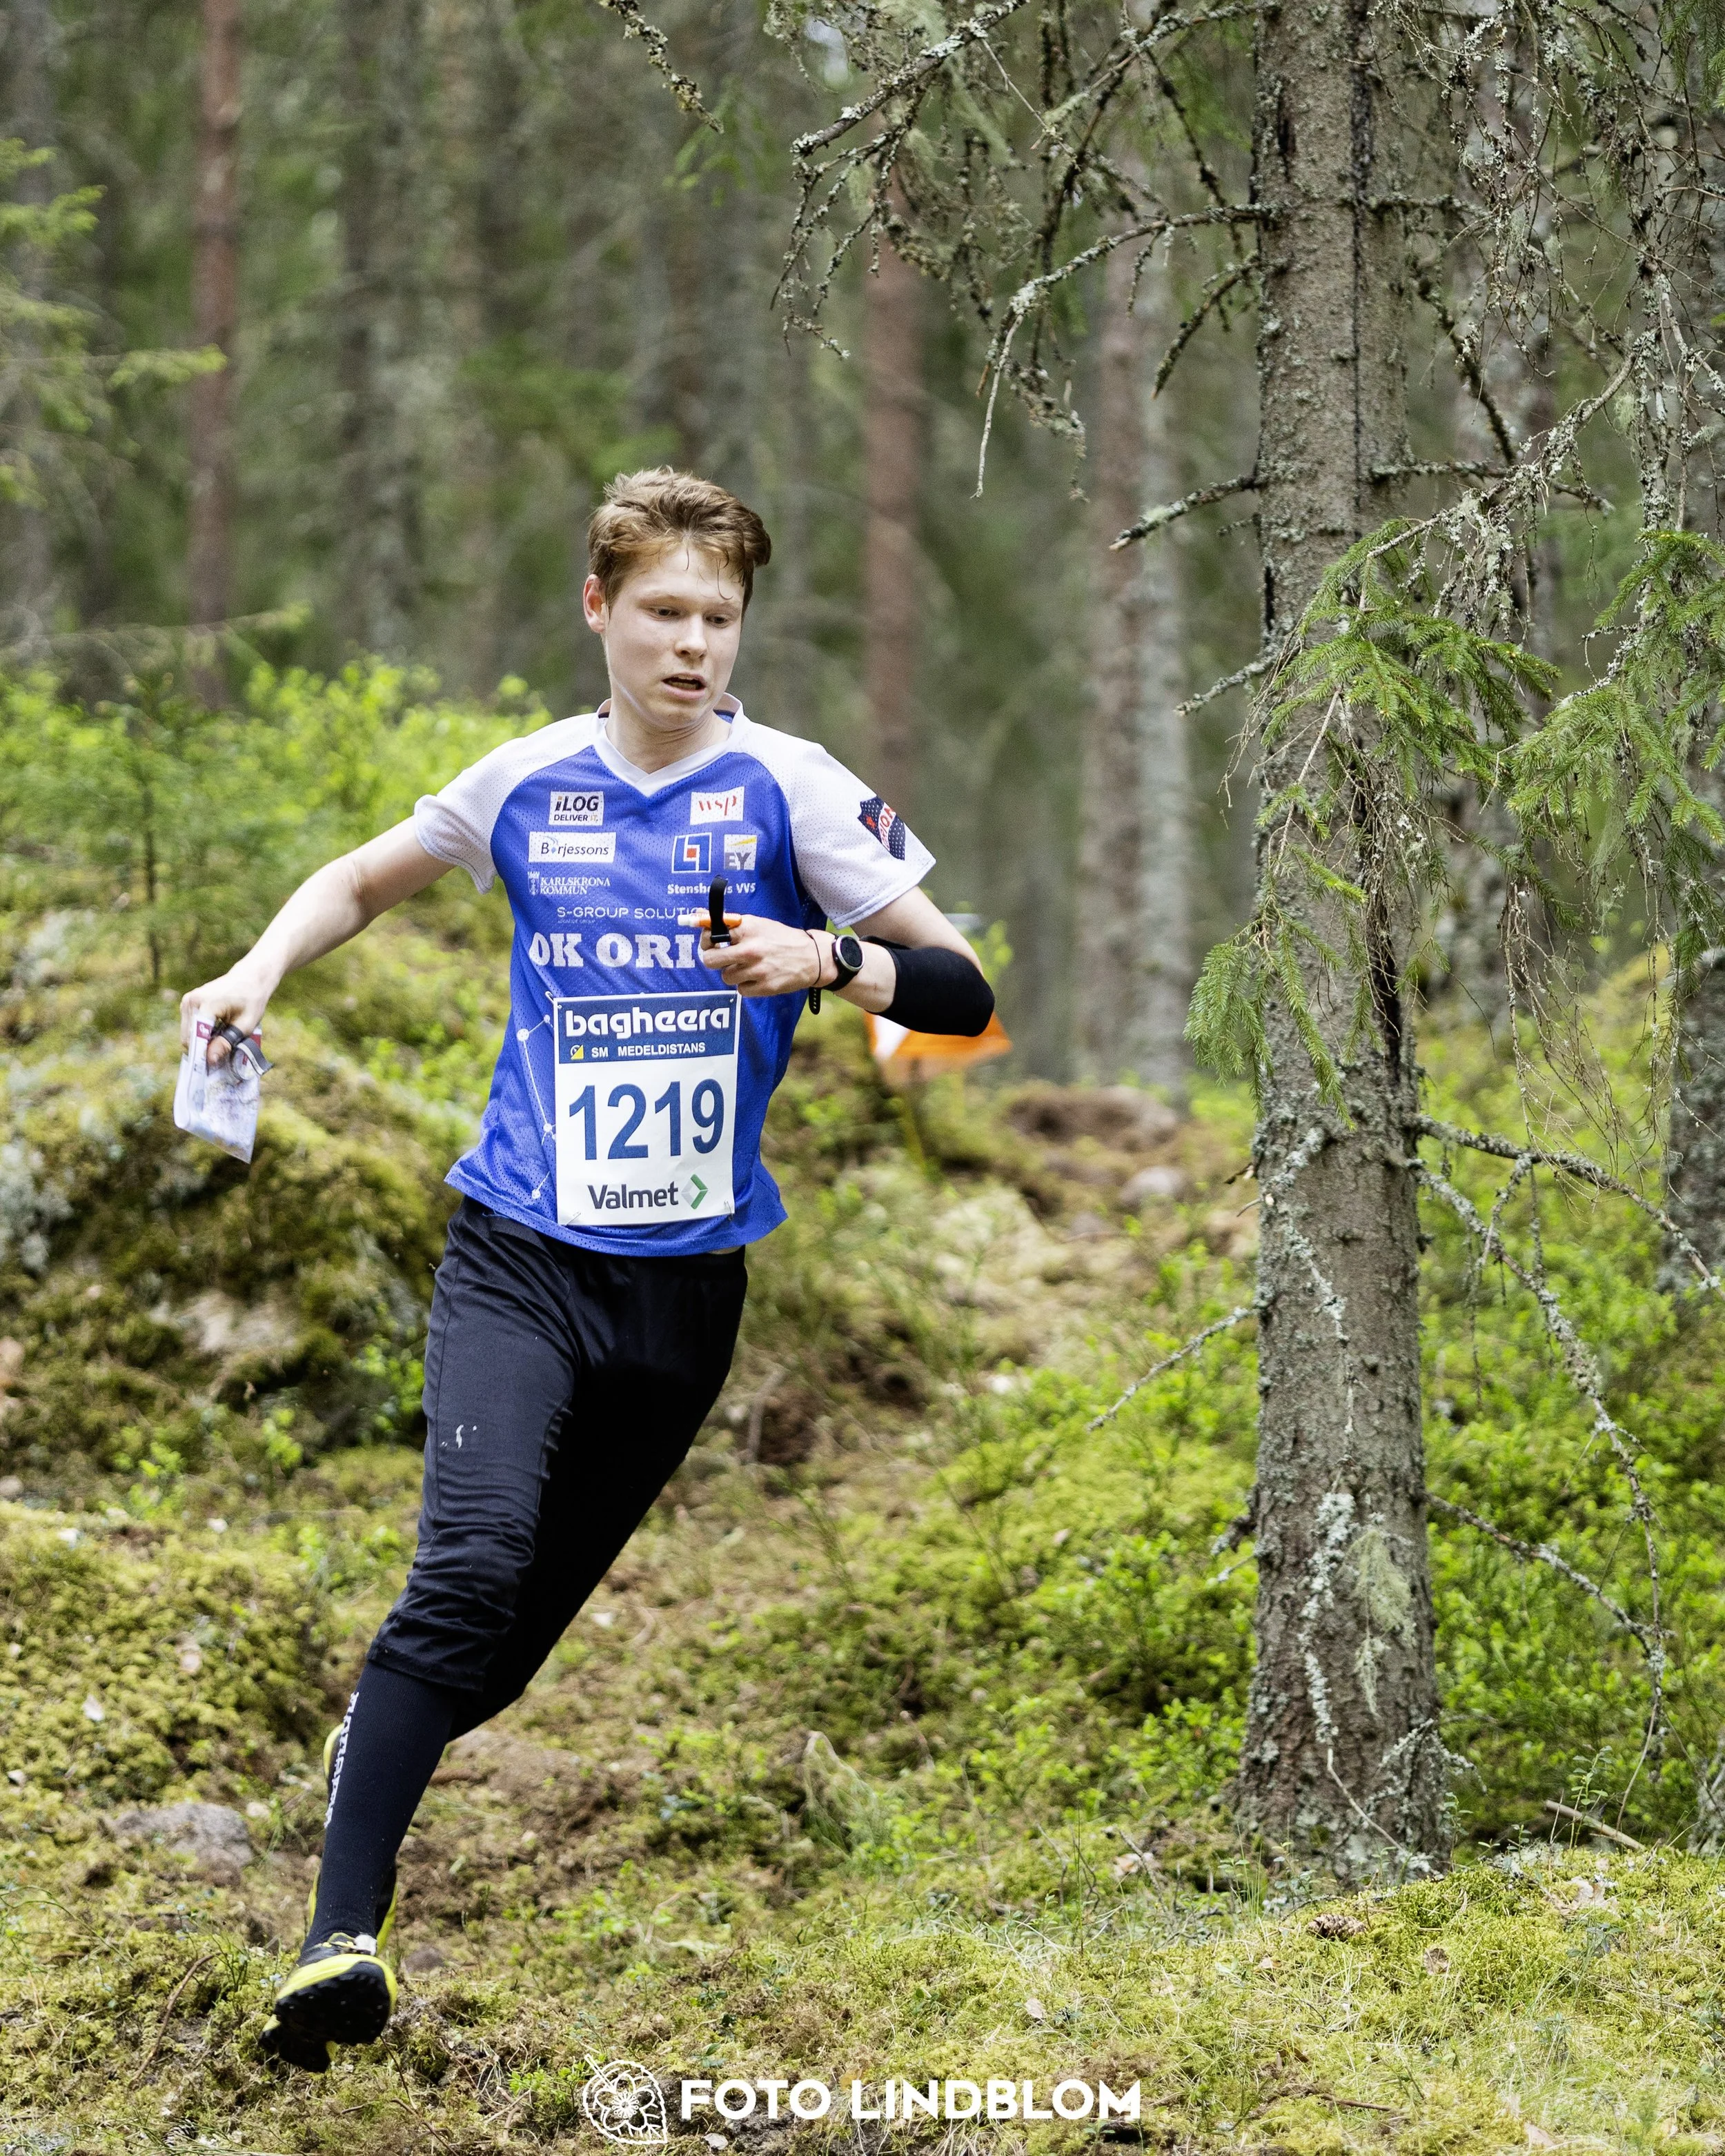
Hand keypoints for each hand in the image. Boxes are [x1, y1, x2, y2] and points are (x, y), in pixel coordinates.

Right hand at [179, 967, 271, 1067]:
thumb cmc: (251, 1000)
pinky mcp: (188, 1003)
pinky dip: (201, 1034)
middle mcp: (191, 1002)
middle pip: (188, 1038)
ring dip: (202, 1042)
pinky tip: (217, 1031)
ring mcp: (187, 1001)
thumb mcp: (246, 1025)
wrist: (249, 978)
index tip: (213, 1067)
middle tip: (221, 1055)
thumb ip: (227, 1042)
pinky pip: (190, 1026)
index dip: (203, 1054)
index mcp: (206, 1005)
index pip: (195, 1037)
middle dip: (202, 1050)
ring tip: (222, 1040)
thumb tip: (210, 1060)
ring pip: (187, 1034)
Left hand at [690, 913, 827, 998]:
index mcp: (748, 929)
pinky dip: (747, 985)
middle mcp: (750, 949)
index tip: (711, 943)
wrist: (812, 958)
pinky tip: (758, 977)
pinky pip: (741, 990)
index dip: (707, 940)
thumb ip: (731, 923)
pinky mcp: (764, 987)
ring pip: (726, 977)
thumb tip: (698, 914)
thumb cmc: (782, 939)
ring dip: (734, 973)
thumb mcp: (759, 924)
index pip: (712, 934)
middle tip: (723, 959)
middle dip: (714, 960)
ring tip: (749, 967)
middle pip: (710, 960)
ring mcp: (757, 970)